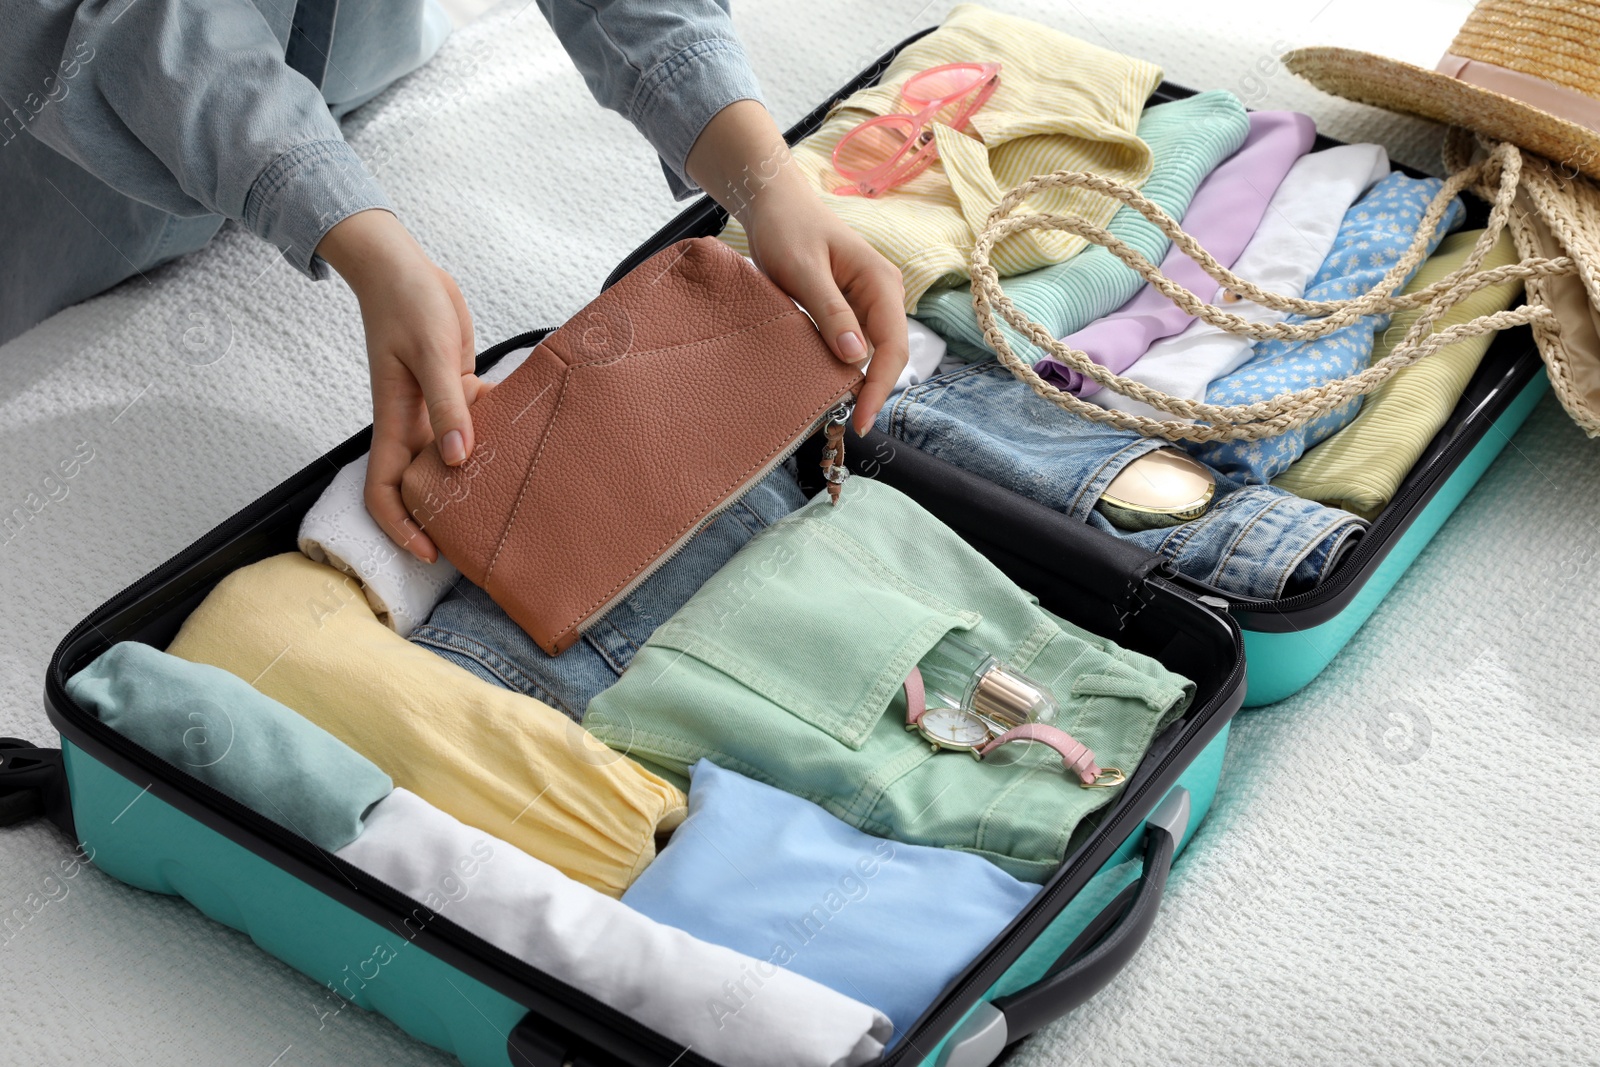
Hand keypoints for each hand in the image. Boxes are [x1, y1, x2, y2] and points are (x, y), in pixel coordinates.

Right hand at [317, 209, 484, 561]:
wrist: (404, 267)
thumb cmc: (406, 303)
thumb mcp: (431, 353)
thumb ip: (448, 405)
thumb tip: (458, 458)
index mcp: (394, 421)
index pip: (383, 490)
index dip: (400, 527)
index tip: (430, 552)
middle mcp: (413, 424)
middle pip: (422, 485)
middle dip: (444, 515)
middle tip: (482, 539)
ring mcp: (435, 409)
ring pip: (453, 458)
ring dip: (475, 478)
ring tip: (511, 500)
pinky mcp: (455, 390)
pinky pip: (475, 424)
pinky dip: (495, 434)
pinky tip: (526, 442)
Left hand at [687, 101, 906, 434]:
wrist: (774, 204)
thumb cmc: (788, 229)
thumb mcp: (804, 270)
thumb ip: (830, 312)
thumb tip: (855, 358)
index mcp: (880, 283)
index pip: (892, 346)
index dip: (879, 386)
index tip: (861, 419)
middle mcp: (883, 295)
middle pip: (888, 355)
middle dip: (872, 390)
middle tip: (848, 425)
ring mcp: (868, 302)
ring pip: (871, 354)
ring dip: (858, 381)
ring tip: (837, 411)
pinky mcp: (849, 309)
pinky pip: (853, 345)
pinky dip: (842, 366)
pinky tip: (826, 383)